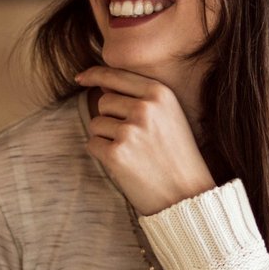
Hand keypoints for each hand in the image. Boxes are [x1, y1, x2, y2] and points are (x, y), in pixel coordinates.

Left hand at [75, 66, 214, 215]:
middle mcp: (145, 108)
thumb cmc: (177, 155)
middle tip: (134, 140)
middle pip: (104, 101)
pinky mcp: (116, 154)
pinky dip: (103, 155)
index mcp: (160, 93)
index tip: (80, 78)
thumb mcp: (169, 116)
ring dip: (107, 138)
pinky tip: (126, 165)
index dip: (95, 75)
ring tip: (134, 153)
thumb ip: (140, 97)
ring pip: (96, 124)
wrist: (187, 194)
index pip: (116, 74)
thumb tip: (101, 83)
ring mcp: (130, 131)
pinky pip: (93, 144)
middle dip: (110, 118)